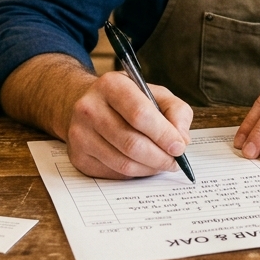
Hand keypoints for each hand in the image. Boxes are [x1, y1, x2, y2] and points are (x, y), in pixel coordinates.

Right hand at [65, 71, 192, 179]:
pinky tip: (142, 164)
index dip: (163, 134)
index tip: (179, 147)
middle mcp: (89, 108)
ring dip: (149, 168)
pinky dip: (135, 174)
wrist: (90, 105)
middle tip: (175, 161)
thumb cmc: (128, 100)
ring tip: (161, 163)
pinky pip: (114, 173)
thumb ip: (176, 111)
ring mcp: (80, 134)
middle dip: (160, 157)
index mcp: (111, 85)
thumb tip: (181, 140)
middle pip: (132, 143)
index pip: (139, 114)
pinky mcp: (78, 156)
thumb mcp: (155, 93)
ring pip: (123, 163)